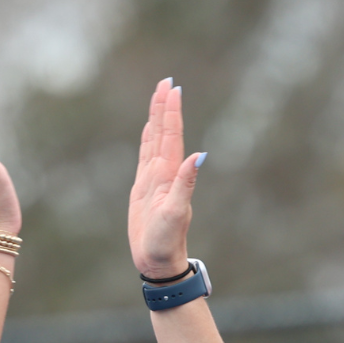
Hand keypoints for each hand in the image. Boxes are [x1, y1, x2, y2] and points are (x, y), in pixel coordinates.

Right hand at [127, 78, 204, 279]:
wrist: (159, 261)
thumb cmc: (167, 241)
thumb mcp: (177, 211)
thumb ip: (186, 183)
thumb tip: (199, 155)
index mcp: (171, 174)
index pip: (171, 135)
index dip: (171, 111)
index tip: (172, 87)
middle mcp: (164, 172)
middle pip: (164, 132)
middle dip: (164, 106)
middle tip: (165, 81)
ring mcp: (154, 180)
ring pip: (155, 141)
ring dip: (157, 119)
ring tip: (158, 97)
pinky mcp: (143, 189)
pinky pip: (145, 157)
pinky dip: (147, 140)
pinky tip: (149, 130)